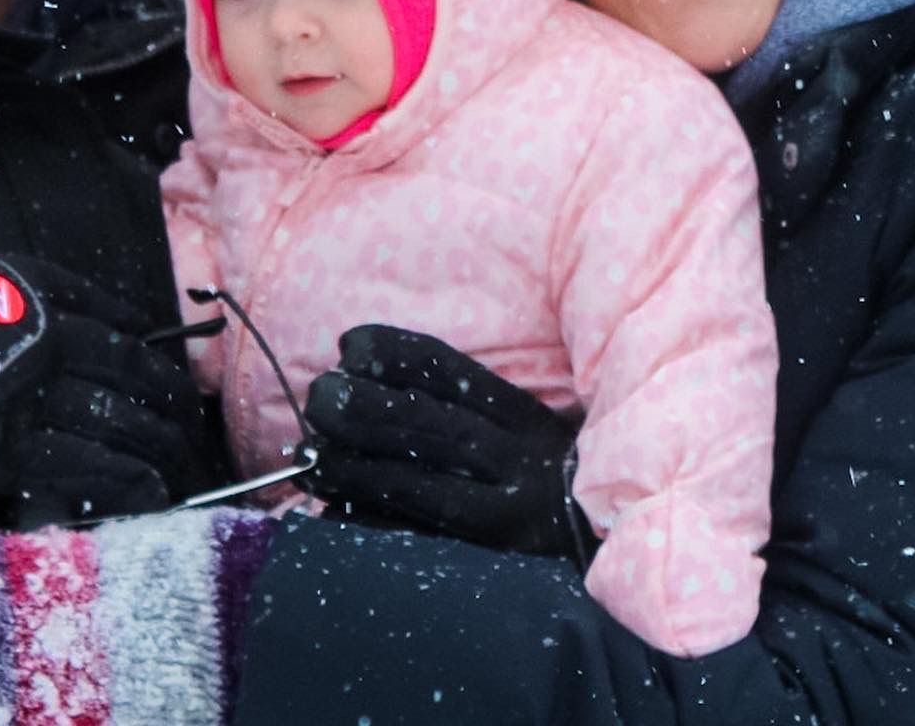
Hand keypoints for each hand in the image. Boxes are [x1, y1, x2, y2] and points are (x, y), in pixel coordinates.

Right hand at [0, 220, 211, 519]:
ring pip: (103, 430)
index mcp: (41, 302)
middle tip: (183, 426)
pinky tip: (135, 490)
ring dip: (143, 451)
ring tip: (170, 466)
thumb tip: (102, 311)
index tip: (177, 377)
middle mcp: (41, 351)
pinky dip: (104, 482)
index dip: (155, 360)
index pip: (120, 334)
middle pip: (122, 381)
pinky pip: (61, 471)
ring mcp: (18, 404)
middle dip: (160, 407)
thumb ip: (41, 288)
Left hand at [303, 323, 593, 560]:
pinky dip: (374, 528)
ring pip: (423, 487)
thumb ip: (462, 402)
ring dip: (359, 468)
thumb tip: (362, 368)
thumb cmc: (547, 480)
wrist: (604, 552)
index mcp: (523, 418)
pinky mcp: (494, 569)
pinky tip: (333, 514)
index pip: (455, 374)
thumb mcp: (525, 430)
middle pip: (436, 428)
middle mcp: (519, 463)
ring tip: (310, 455)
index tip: (348, 345)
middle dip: (369, 410)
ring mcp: (509, 520)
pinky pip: (422, 546)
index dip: (397, 354)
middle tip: (320, 396)